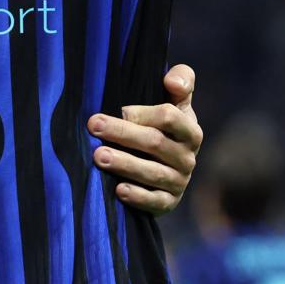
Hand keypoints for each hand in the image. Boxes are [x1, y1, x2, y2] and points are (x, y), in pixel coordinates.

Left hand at [87, 64, 201, 214]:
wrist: (168, 168)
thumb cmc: (165, 127)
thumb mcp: (177, 102)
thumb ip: (182, 81)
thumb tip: (171, 80)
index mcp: (190, 130)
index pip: (170, 117)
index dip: (144, 113)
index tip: (119, 108)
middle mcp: (187, 157)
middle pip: (155, 143)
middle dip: (123, 133)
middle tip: (94, 126)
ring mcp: (179, 181)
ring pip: (152, 173)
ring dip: (125, 164)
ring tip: (98, 156)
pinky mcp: (168, 202)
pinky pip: (154, 201)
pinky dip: (137, 196)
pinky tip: (118, 190)